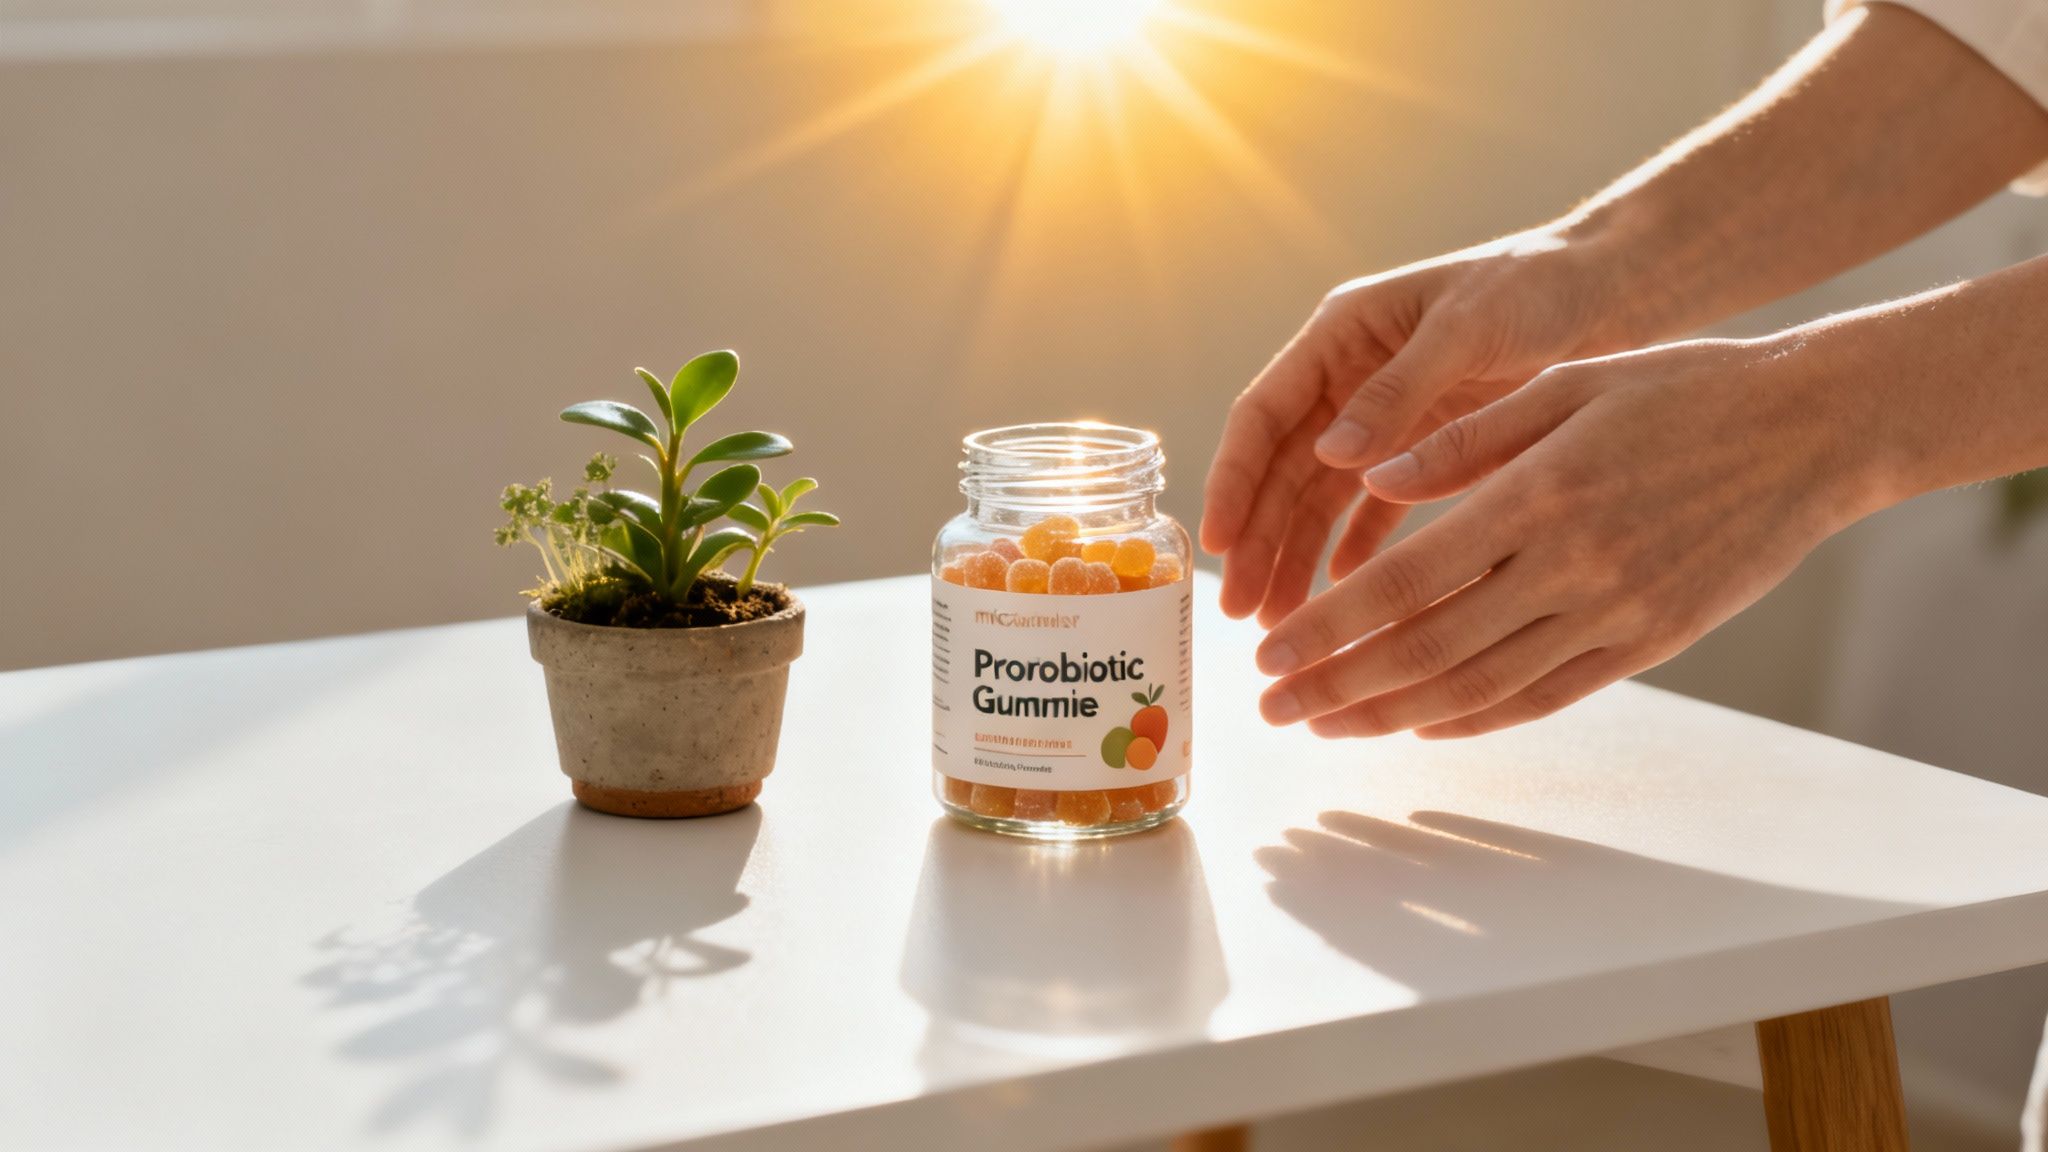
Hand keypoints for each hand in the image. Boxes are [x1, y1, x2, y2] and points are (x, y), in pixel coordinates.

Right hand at [1201, 230, 1630, 625]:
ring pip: (1321, 499)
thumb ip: (1399, 390)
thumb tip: (1329, 456)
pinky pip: (1376, 510)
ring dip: (1298, 557)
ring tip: (1284, 622)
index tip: (1218, 543)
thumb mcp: (1467, 329)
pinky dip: (1358, 550)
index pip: (1263, 415)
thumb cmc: (1536, 286)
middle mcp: (1348, 380)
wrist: (1613, 289)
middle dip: (1259, 541)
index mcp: (1341, 336)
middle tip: (1242, 611)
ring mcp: (1383, 419)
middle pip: (1283, 471)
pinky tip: (1345, 593)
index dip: (1234, 480)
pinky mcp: (1426, 449)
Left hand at [1251, 335, 1879, 738]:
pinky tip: (1420, 725)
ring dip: (1391, 715)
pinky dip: (1474, 718)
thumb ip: (1461, 440)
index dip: (1327, 628)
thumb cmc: (1681, 391)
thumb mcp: (1565, 385)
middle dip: (1336, 687)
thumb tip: (1364, 475)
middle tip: (1269, 709)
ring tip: (1324, 726)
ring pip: (1479, 686)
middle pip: (1426, 650)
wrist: (1814, 432)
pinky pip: (1546, 697)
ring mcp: (1613, 614)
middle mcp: (1569, 567)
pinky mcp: (1649, 642)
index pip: (1403, 582)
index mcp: (1535, 496)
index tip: (1266, 655)